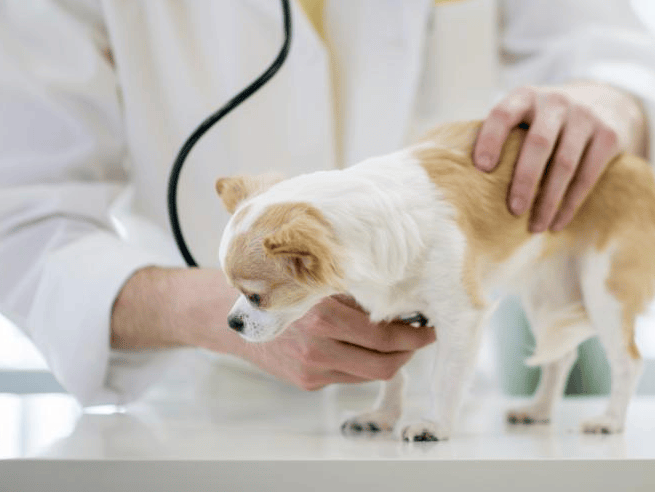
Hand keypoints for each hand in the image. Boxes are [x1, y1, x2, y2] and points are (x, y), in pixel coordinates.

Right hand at [114, 269, 434, 390]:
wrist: (224, 313)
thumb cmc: (274, 282)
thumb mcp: (312, 273)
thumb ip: (350, 280)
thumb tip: (399, 283)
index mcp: (322, 315)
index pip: (385, 335)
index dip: (415, 334)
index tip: (430, 324)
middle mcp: (317, 346)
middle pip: (384, 363)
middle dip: (410, 351)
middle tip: (423, 334)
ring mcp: (312, 368)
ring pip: (369, 372)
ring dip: (390, 358)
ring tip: (399, 339)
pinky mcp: (307, 381)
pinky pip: (349, 375)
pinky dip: (363, 361)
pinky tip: (364, 343)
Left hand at [472, 82, 645, 232]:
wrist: (606, 101)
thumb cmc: (547, 119)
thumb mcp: (526, 114)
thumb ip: (504, 135)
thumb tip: (468, 179)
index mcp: (526, 96)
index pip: (503, 114)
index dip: (491, 139)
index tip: (482, 168)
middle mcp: (556, 102)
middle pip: (538, 144)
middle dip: (524, 181)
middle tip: (513, 211)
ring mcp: (585, 117)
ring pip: (564, 164)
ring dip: (548, 201)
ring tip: (535, 227)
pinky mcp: (608, 135)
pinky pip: (587, 176)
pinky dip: (570, 204)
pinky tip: (557, 222)